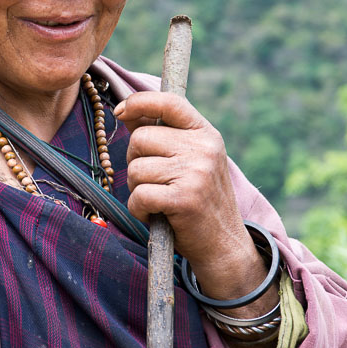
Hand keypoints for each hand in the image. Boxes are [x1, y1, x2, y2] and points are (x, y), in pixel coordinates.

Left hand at [114, 91, 256, 286]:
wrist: (225, 245)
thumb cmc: (200, 201)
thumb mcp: (191, 160)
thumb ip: (163, 135)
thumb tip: (126, 112)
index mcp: (206, 134)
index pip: (169, 102)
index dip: (139, 102)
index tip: (121, 111)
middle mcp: (204, 148)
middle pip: (140, 138)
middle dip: (135, 161)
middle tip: (152, 181)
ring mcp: (196, 172)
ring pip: (136, 168)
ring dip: (136, 188)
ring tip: (158, 200)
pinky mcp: (184, 198)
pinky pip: (139, 195)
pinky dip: (139, 209)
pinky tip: (155, 214)